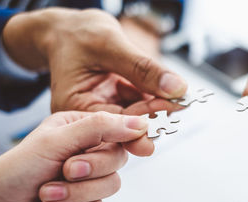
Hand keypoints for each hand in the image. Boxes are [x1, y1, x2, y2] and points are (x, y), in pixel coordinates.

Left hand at [0, 111, 150, 201]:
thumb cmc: (13, 172)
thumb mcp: (55, 140)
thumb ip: (99, 127)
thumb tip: (137, 123)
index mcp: (80, 130)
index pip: (118, 128)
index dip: (133, 136)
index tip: (142, 144)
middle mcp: (86, 154)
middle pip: (118, 160)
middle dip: (90, 169)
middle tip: (66, 170)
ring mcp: (87, 182)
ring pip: (110, 186)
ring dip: (74, 193)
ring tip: (47, 192)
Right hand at [2, 8, 186, 112]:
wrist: (68, 29)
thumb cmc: (78, 33)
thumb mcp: (109, 45)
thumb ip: (142, 68)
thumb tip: (176, 88)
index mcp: (73, 108)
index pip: (114, 122)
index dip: (145, 116)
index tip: (173, 105)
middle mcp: (87, 115)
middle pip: (125, 126)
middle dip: (153, 116)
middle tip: (179, 105)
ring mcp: (103, 109)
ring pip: (136, 115)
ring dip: (157, 106)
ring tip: (177, 97)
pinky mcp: (115, 101)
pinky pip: (138, 103)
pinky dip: (153, 96)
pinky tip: (166, 90)